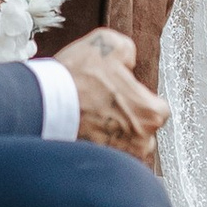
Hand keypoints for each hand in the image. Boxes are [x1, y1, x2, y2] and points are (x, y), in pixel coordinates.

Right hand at [58, 24, 168, 161]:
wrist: (45, 103)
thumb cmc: (78, 78)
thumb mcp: (110, 43)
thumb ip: (128, 51)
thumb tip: (128, 59)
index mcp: (151, 113)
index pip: (160, 109)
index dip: (142, 97)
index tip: (128, 92)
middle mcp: (141, 141)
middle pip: (145, 131)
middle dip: (130, 119)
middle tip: (108, 104)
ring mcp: (120, 156)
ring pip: (126, 146)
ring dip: (115, 134)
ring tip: (95, 117)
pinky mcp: (99, 163)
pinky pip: (107, 156)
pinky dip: (99, 146)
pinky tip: (86, 129)